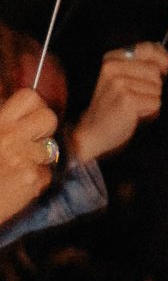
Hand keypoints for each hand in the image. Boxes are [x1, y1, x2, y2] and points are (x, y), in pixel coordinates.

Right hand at [0, 85, 57, 225]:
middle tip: (32, 138)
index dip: (35, 105)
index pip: (30, 97)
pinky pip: (47, 173)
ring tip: (18, 165)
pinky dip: (35, 179)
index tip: (29, 116)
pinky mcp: (33, 180)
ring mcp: (25, 159)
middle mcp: (12, 137)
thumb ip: (2, 121)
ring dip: (38, 156)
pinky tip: (17, 183)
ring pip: (50, 148)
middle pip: (48, 118)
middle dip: (44, 127)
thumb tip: (9, 101)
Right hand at [69, 40, 167, 162]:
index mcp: (112, 58)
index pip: (149, 48)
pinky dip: (149, 112)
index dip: (162, 61)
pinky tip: (133, 114)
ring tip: (133, 107)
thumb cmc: (113, 106)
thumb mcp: (123, 79)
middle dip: (154, 88)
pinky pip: (156, 103)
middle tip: (136, 98)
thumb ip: (142, 65)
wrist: (93, 132)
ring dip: (151, 101)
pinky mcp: (127, 99)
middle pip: (156, 72)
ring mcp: (119, 82)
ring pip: (157, 89)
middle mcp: (113, 67)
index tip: (162, 71)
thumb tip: (165, 55)